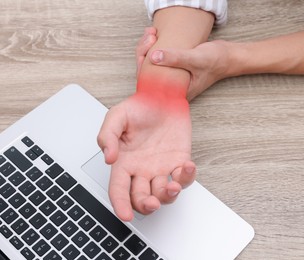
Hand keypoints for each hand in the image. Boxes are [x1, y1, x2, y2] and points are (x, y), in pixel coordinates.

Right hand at [97, 91, 195, 220]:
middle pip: (142, 198)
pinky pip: (184, 177)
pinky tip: (187, 166)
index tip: (125, 215)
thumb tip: (108, 158)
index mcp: (124, 162)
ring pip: (164, 193)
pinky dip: (187, 176)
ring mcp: (161, 168)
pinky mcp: (179, 162)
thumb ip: (108, 136)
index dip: (120, 204)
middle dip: (146, 205)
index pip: (118, 189)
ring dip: (168, 195)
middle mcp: (142, 170)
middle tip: (152, 203)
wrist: (163, 96)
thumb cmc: (140, 107)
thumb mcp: (117, 116)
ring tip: (172, 185)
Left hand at [137, 28, 231, 99]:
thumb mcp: (195, 59)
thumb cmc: (215, 62)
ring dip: (148, 47)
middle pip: (146, 73)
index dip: (142, 66)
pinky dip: (154, 47)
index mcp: (175, 93)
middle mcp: (172, 87)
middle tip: (151, 37)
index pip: (149, 84)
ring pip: (151, 65)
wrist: (228, 57)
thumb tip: (154, 57)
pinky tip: (155, 36)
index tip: (147, 50)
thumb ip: (175, 59)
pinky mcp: (175, 68)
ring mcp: (173, 78)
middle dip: (144, 52)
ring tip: (152, 33)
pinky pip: (158, 59)